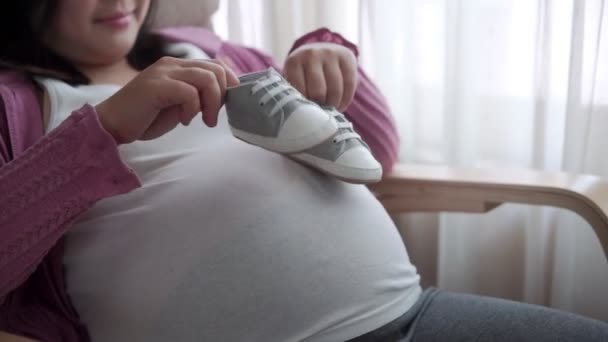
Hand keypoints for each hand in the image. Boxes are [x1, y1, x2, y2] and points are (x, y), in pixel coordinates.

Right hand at [96, 57, 238, 143]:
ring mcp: (163, 73)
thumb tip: (222, 97)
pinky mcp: (157, 86)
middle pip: (216, 69)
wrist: (113, 125)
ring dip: (212, 102)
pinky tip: (184, 120)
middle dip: (223, 95)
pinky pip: (189, 92)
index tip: (227, 105)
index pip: (216, 65)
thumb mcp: (180, 105)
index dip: (229, 83)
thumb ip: (198, 96)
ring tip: (205, 121)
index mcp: (178, 66)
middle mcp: (171, 64)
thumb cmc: (146, 117)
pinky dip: (192, 108)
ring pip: (206, 78)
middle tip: (212, 118)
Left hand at [283, 42, 356, 111]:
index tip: (308, 112)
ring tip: (332, 110)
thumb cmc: (304, 75)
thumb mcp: (295, 81)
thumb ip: (296, 95)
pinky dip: (346, 99)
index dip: (306, 105)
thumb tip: (306, 118)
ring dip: (335, 105)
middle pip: (318, 91)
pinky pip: (349, 84)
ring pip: (335, 89)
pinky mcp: (347, 57)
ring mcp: (330, 53)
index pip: (300, 90)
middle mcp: (311, 54)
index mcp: (294, 62)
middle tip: (322, 112)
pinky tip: (341, 105)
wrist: (321, 51)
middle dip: (321, 105)